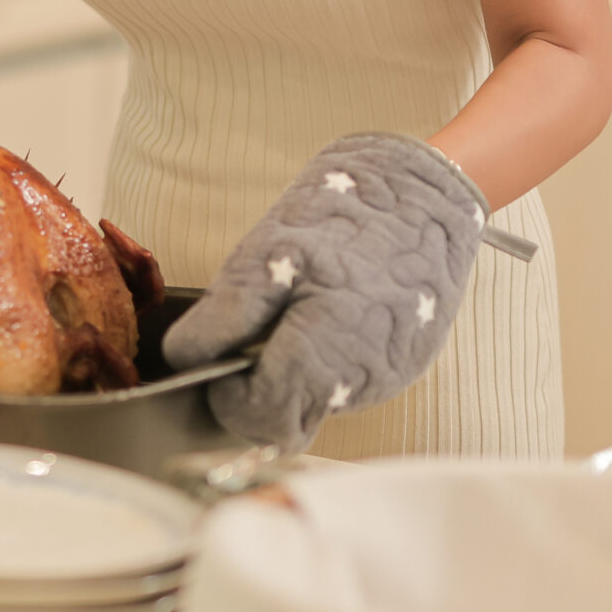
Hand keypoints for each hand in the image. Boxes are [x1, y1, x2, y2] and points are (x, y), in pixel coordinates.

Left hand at [161, 133, 493, 452]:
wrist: (426, 190)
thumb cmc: (345, 213)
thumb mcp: (265, 253)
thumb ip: (223, 317)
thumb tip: (185, 358)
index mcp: (324, 356)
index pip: (259, 419)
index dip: (228, 395)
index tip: (219, 359)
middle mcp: (362, 382)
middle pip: (289, 421)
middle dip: (259, 388)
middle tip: (253, 332)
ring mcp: (390, 377)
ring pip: (317, 404)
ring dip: (293, 374)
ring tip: (297, 310)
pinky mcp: (404, 364)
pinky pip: (348, 384)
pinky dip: (326, 361)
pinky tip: (327, 313)